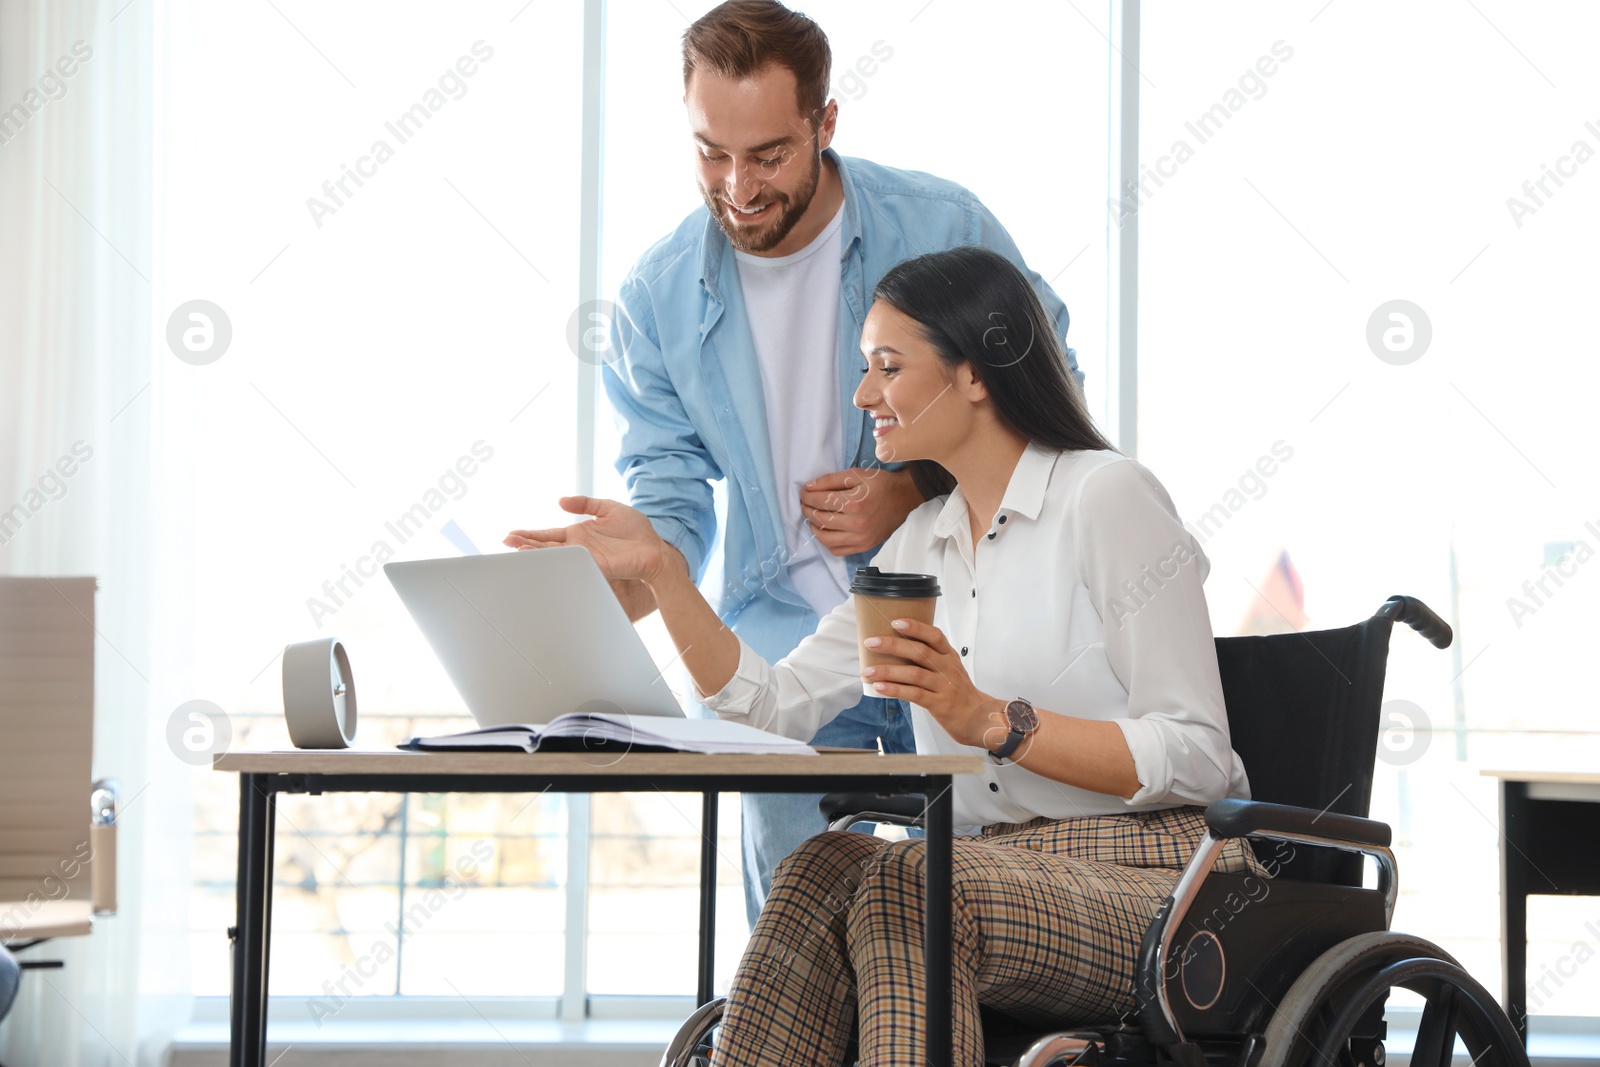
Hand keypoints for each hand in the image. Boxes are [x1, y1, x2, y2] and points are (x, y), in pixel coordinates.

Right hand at [503, 497, 672, 583]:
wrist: (655, 547)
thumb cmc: (636, 530)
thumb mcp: (608, 508)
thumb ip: (585, 503)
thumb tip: (561, 501)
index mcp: (579, 534)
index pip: (549, 535)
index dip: (530, 535)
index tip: (512, 534)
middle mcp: (579, 548)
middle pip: (546, 547)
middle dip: (525, 544)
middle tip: (505, 541)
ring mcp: (586, 558)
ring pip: (555, 556)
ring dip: (536, 554)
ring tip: (516, 550)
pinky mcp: (596, 565)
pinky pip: (573, 564)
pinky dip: (558, 562)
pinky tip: (544, 560)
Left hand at [799, 467, 923, 556]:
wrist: (904, 497)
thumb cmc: (880, 484)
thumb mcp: (856, 474)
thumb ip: (830, 480)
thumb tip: (808, 487)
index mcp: (854, 503)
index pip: (820, 501)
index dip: (807, 496)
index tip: (803, 492)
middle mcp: (856, 524)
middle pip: (820, 520)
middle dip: (808, 510)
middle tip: (805, 503)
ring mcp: (860, 538)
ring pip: (825, 538)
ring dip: (813, 527)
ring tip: (812, 517)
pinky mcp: (864, 546)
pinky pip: (837, 550)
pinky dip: (826, 542)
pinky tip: (824, 531)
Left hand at [859, 617, 1007, 750]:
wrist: (977, 717)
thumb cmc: (958, 690)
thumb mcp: (950, 667)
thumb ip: (930, 656)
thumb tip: (895, 646)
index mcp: (949, 655)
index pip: (934, 635)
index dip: (915, 627)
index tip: (895, 622)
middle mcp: (947, 668)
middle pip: (919, 652)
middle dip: (893, 645)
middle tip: (871, 643)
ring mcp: (944, 686)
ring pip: (913, 674)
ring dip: (888, 671)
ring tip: (867, 671)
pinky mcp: (939, 704)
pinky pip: (914, 694)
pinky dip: (895, 690)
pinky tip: (880, 687)